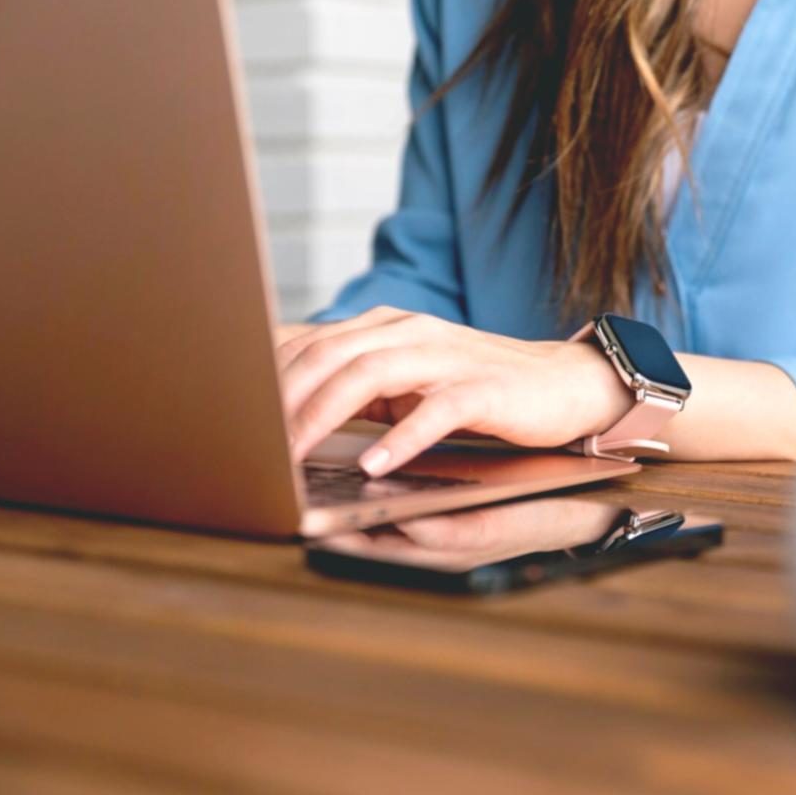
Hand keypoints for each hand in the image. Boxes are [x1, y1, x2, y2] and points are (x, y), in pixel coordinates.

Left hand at [275, 307, 632, 474]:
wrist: (563, 385)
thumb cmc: (479, 390)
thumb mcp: (406, 384)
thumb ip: (356, 387)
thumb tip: (288, 410)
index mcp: (384, 328)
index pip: (308, 343)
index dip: (266, 379)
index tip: (232, 418)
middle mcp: (408, 331)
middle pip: (328, 356)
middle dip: (282, 402)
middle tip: (251, 447)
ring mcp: (445, 356)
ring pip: (368, 375)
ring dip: (324, 416)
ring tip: (293, 455)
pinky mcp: (482, 388)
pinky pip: (435, 410)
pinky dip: (400, 438)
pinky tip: (373, 466)